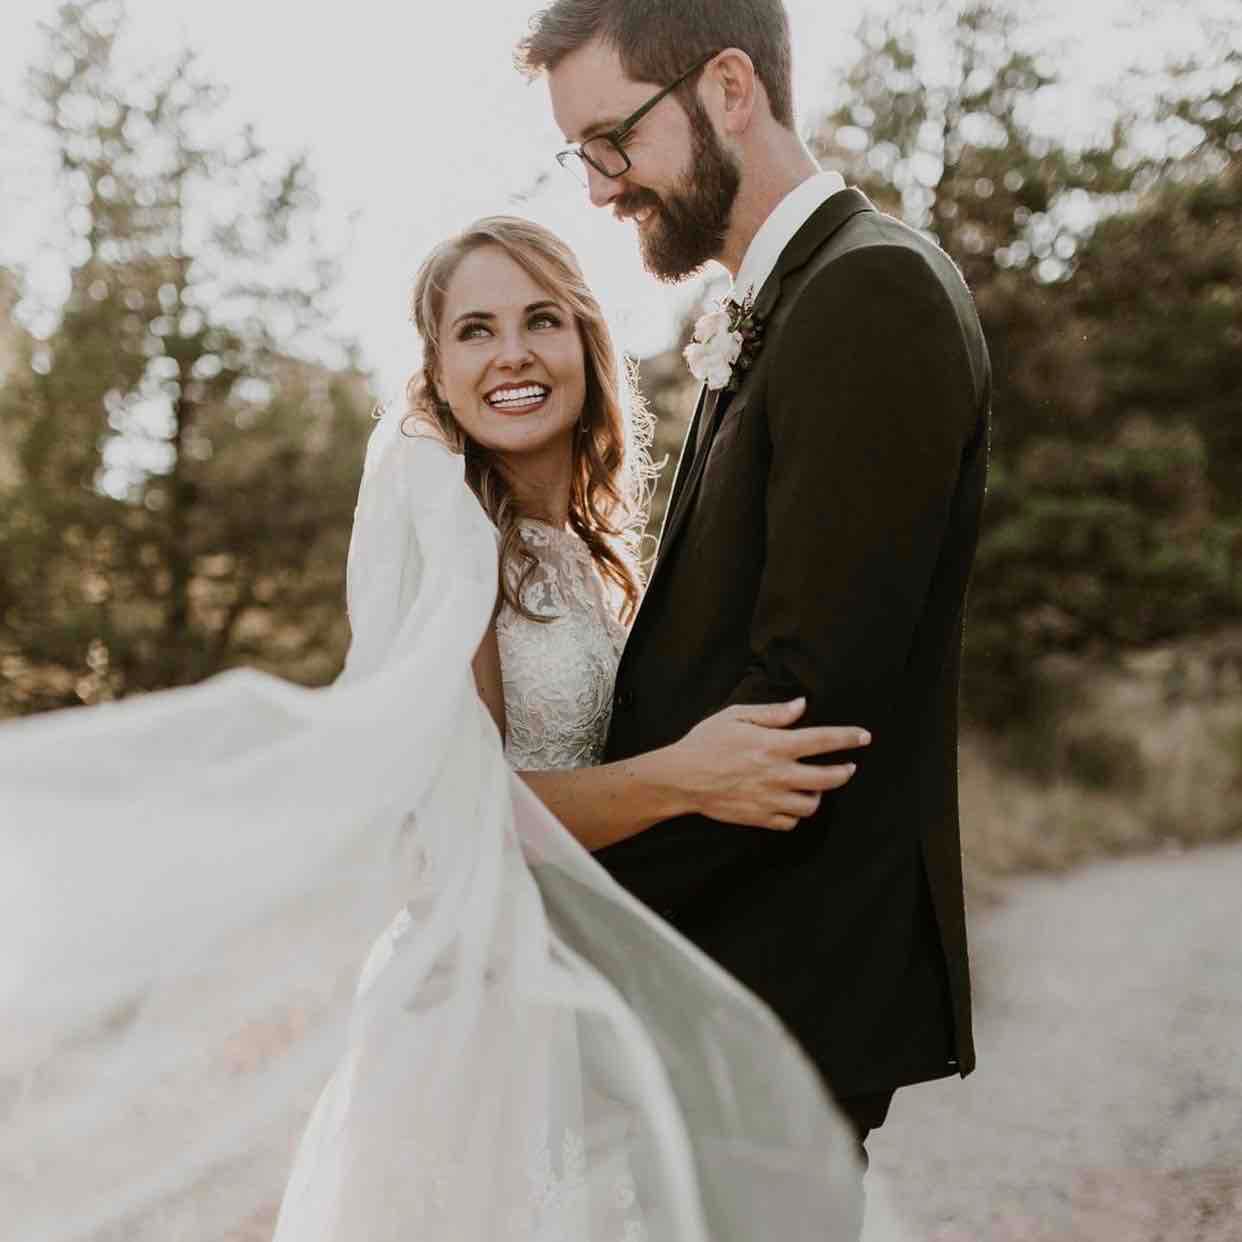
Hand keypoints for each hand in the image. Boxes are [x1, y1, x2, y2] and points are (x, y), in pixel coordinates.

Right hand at [669, 698, 869, 830]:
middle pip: (829, 778)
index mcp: (774, 745)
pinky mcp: (760, 817)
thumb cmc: (706, 742)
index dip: (848, 737)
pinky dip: (795, 814)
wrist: (681, 778)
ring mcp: (770, 799)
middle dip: (845, 772)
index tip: (864, 736)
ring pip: (812, 804)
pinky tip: (790, 802)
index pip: (823, 740)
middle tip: (848, 767)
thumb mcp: (736, 716)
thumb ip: (772, 713)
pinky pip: (790, 821)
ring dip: (819, 794)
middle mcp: (778, 774)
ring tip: (813, 785)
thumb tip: (801, 706)